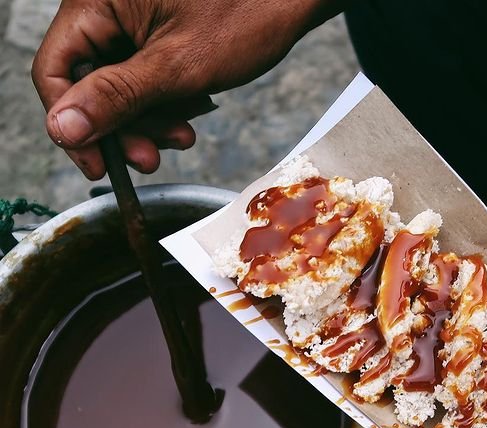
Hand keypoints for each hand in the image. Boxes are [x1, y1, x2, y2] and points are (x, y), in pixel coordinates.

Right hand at [32, 0, 342, 178]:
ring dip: (149, 123)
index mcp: (96, 1)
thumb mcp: (177, 67)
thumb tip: (62, 128)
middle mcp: (107, 9)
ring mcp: (134, 24)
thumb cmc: (245, 14)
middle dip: (122, 129)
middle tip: (150, 159)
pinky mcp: (157, 37)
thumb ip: (116, 97)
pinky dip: (166, 105)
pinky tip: (192, 109)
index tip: (99, 165)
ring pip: (120, 91)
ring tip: (183, 133)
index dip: (71, 124)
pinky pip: (146, 83)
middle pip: (87, 85)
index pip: (53, 70)